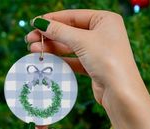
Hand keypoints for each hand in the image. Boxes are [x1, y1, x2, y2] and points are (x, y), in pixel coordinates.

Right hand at [26, 10, 149, 128]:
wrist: (120, 92)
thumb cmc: (107, 60)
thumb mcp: (82, 41)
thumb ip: (60, 31)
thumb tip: (40, 23)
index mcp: (105, 20)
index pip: (73, 16)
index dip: (52, 20)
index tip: (34, 24)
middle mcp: (103, 34)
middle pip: (70, 31)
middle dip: (50, 36)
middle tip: (29, 40)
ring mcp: (99, 51)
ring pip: (71, 47)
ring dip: (53, 48)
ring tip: (33, 50)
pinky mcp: (94, 66)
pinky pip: (75, 60)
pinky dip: (62, 60)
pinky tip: (48, 60)